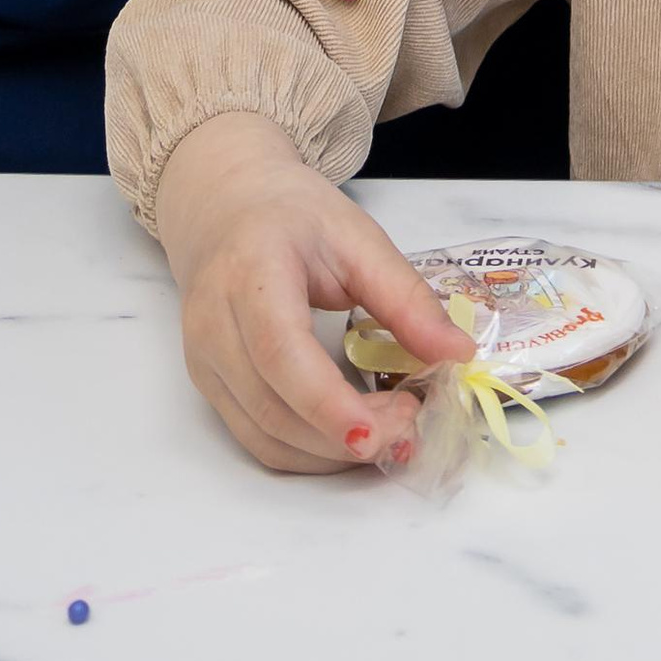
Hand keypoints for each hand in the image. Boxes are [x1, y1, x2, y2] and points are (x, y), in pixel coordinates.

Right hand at [154, 110, 469, 473]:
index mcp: (250, 270)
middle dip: (346, 436)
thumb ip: (406, 298)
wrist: (226, 206)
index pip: (280, 351)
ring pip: (265, 437)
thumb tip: (457, 355)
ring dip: (331, 455)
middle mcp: (214, 323)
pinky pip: (257, 439)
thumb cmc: (291, 215)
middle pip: (274, 407)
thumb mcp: (358, 237)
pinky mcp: (208, 385)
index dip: (328, 403)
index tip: (383, 431)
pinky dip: (309, 452)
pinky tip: (352, 436)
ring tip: (391, 438)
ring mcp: (203, 360)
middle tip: (410, 428)